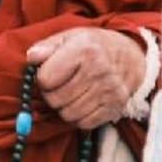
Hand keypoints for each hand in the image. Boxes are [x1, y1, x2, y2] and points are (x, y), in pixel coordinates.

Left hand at [25, 28, 144, 128]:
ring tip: (70, 94)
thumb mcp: (68, 37)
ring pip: (68, 115)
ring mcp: (109, 91)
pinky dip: (78, 117)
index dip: (42, 78)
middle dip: (51, 95)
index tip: (49, 74)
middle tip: (58, 87)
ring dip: (64, 107)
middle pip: (56, 100)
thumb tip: (32, 58)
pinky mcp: (116, 107)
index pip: (46, 79)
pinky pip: (84, 124)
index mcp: (84, 50)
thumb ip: (46, 47)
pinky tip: (82, 103)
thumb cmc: (91, 47)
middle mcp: (99, 71)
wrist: (129, 56)